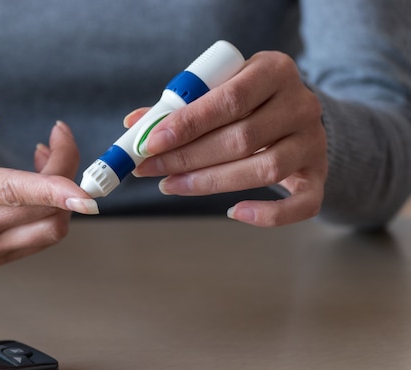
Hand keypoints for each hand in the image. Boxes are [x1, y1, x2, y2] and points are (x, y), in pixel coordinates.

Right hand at [0, 100, 96, 266]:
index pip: (10, 191)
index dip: (51, 190)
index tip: (84, 193)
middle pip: (41, 209)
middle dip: (66, 171)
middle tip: (59, 136)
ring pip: (50, 228)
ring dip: (64, 194)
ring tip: (46, 158)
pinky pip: (43, 237)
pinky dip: (54, 210)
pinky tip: (39, 185)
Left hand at [130, 51, 327, 226]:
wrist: (296, 115)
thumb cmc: (248, 101)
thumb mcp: (219, 88)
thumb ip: (181, 106)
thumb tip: (134, 124)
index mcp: (274, 71)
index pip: (229, 100)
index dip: (187, 124)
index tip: (150, 143)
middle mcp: (301, 104)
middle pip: (242, 139)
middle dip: (187, 157)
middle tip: (149, 168)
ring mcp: (313, 142)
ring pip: (265, 170)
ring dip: (210, 183)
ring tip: (170, 185)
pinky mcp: (319, 174)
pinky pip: (302, 204)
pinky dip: (268, 214)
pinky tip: (233, 212)